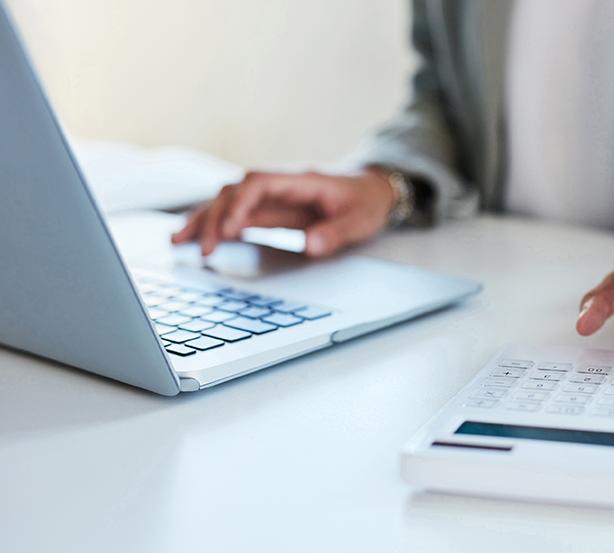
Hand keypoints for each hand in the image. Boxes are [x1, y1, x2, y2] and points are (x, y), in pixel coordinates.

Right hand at [171, 168, 394, 257]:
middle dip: (215, 217)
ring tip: (178, 240)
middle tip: (204, 249)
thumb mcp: (359, 221)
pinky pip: (235, 214)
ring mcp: (272, 197)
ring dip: (204, 218)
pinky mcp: (269, 210)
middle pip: (235, 191)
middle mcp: (280, 185)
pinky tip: (194, 238)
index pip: (259, 183)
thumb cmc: (366, 203)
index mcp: (301, 181)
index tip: (230, 228)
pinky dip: (213, 225)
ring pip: (227, 201)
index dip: (240, 202)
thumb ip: (335, 233)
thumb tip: (310, 245)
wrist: (373, 191)